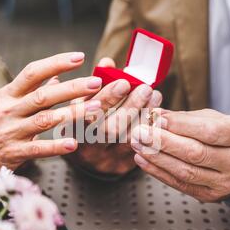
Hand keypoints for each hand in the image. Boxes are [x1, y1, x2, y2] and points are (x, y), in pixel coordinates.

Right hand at [0, 52, 102, 207]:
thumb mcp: (5, 105)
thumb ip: (30, 92)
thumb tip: (56, 76)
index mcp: (7, 95)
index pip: (32, 72)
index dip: (56, 63)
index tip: (79, 56)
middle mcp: (8, 110)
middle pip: (43, 95)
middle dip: (72, 88)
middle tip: (96, 82)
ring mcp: (9, 132)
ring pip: (45, 119)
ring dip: (72, 113)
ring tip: (96, 108)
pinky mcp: (12, 153)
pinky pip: (37, 149)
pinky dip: (56, 146)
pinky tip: (74, 143)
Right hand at [67, 58, 162, 175]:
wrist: (87, 156)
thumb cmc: (87, 120)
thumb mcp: (84, 101)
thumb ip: (95, 83)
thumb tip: (108, 62)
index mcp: (71, 125)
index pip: (87, 112)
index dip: (107, 97)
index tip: (124, 82)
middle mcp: (85, 145)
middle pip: (109, 129)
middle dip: (131, 106)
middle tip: (146, 88)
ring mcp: (103, 158)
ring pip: (126, 140)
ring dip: (144, 116)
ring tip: (155, 97)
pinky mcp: (119, 166)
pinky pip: (139, 148)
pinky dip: (151, 129)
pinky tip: (158, 114)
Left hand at [131, 109, 229, 202]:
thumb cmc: (226, 136)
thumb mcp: (214, 119)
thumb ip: (185, 118)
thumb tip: (155, 115)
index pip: (209, 131)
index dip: (181, 125)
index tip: (157, 118)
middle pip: (196, 153)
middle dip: (163, 142)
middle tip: (140, 132)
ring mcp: (224, 182)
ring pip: (186, 171)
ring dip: (157, 158)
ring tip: (137, 145)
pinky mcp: (210, 196)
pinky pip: (180, 185)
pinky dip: (158, 172)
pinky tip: (143, 160)